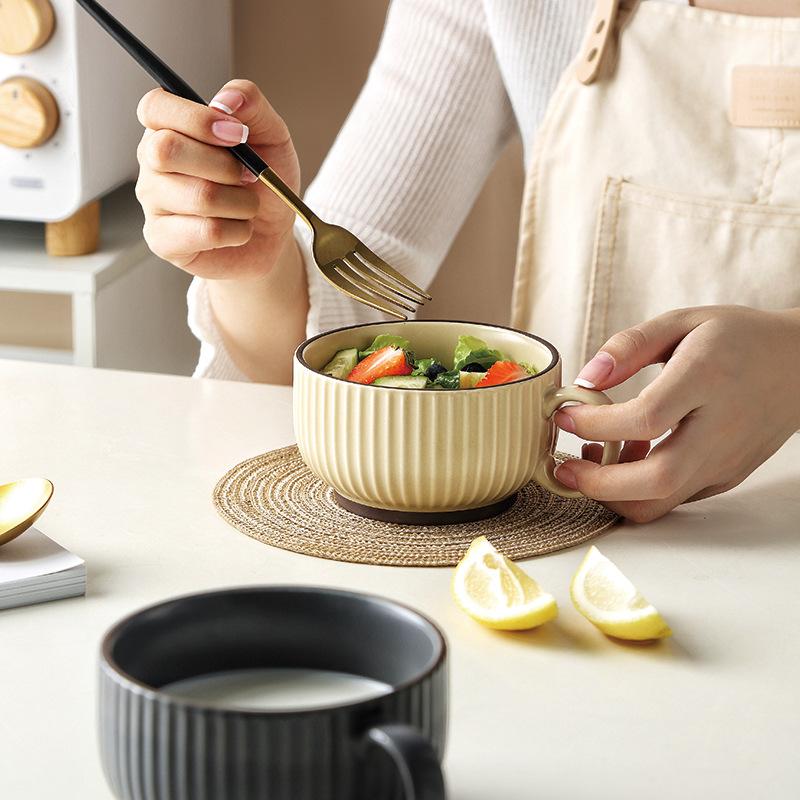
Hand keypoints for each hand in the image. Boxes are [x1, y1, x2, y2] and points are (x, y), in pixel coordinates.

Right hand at [135, 79, 300, 278]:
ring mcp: (153, 203)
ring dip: (241, 202)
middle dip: (224, 166)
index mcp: (169, 127)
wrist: (272, 235)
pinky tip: (238, 230)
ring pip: (198, 196)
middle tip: (249, 176)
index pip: (154, 107)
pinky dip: (238, 231)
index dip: (197, 119)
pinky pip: (207, 232)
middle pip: (166, 151)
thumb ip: (252, 105)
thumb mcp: (271, 136)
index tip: (237, 134)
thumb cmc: (264, 183)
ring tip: (248, 206)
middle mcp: (151, 162)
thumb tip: (226, 99)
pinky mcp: (163, 241)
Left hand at [553, 306, 799, 522]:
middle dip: (596, 483)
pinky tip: (627, 455)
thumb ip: (630, 345)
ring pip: (660, 503)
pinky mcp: (724, 478)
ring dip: (613, 493)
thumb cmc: (739, 340)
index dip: (595, 424)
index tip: (565, 415)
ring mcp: (724, 462)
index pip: (645, 418)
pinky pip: (672, 499)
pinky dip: (637, 489)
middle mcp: (720, 430)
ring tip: (592, 457)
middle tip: (563, 465)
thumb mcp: (683, 322)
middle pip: (654, 481)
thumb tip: (587, 378)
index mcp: (708, 379)